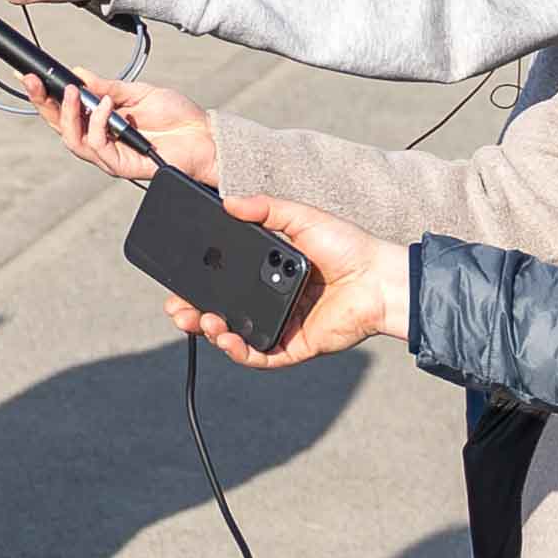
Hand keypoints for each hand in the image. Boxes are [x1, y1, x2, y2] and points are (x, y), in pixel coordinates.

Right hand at [34, 76, 210, 185]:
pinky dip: (98, 123)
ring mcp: (109, 156)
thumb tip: (79, 74)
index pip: (64, 112)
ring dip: (70, 113)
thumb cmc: (176, 116)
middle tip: (35, 81)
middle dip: (44, 104)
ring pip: (73, 140)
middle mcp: (101, 141)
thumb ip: (108, 87)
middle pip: (60, 128)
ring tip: (74, 91)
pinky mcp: (122, 166)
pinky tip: (107, 105)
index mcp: (101, 123)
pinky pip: (98, 146)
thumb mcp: (138, 93)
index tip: (30, 76)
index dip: (44, 96)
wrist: (204, 136)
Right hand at [161, 187, 404, 366]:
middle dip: (194, 315)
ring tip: (202, 322)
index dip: (198, 285)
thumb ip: (265, 208)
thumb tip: (229, 201)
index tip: (177, 284)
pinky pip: (262, 356)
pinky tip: (227, 340)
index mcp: (269, 273)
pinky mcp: (296, 346)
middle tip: (178, 310)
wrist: (379, 277)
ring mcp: (282, 326)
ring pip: (236, 337)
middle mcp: (271, 301)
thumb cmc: (349, 246)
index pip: (224, 282)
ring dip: (213, 333)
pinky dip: (240, 352)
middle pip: (222, 313)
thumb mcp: (301, 218)